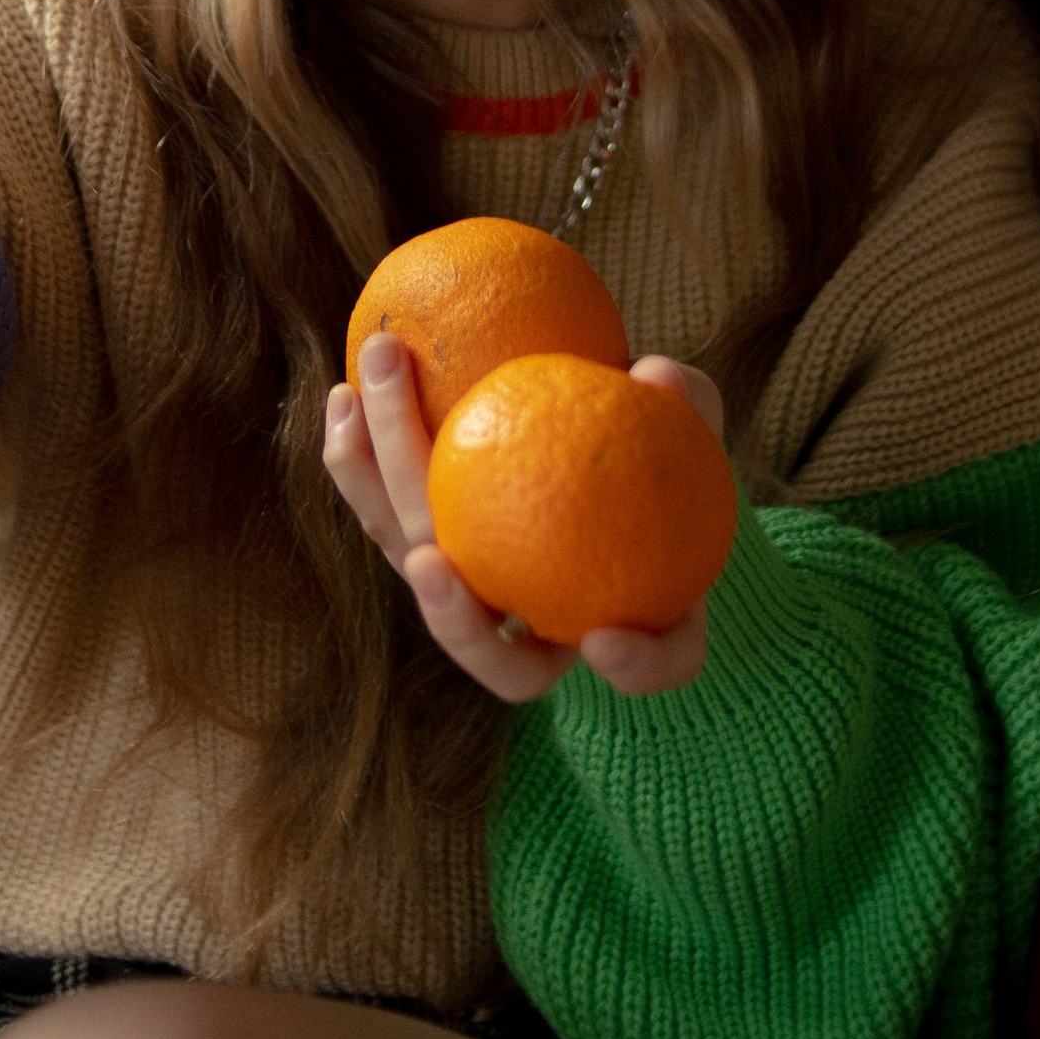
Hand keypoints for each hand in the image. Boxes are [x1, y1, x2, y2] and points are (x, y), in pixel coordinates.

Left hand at [323, 336, 720, 703]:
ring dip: (379, 510)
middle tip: (430, 561)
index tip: (606, 639)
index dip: (634, 668)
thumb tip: (654, 370)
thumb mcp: (696, 427)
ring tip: (361, 439)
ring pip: (418, 575)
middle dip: (450, 614)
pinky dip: (359, 462)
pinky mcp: (427, 540)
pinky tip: (342, 396)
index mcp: (635, 617)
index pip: (649, 667)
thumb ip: (687, 407)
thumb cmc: (668, 446)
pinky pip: (383, 512)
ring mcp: (474, 586)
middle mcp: (541, 624)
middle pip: (487, 646)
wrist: (604, 451)